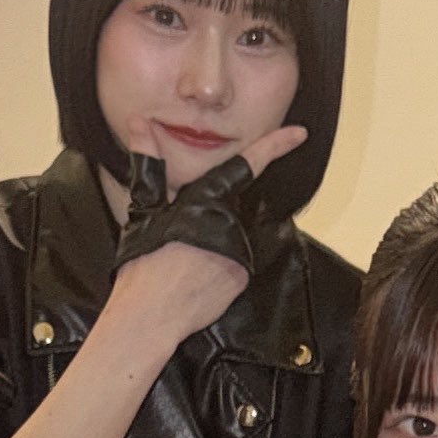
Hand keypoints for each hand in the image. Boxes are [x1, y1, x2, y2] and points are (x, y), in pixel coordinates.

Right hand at [112, 124, 310, 346]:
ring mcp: (240, 251)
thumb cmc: (143, 261)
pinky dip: (221, 263)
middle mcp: (230, 222)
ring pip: (236, 234)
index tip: (298, 134)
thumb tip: (139, 125)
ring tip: (186, 257)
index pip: (247, 165)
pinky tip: (197, 273)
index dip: (275, 146)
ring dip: (217, 239)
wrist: (151, 312)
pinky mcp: (243, 277)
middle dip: (215, 214)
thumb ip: (147, 163)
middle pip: (236, 206)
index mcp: (207, 199)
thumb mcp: (143, 207)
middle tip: (184, 235)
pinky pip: (237, 262)